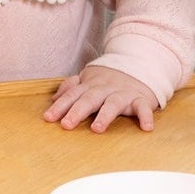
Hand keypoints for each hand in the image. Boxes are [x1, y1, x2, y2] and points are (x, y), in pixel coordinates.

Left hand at [44, 65, 161, 131]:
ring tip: (97, 128)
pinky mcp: (141, 99)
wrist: (140, 65)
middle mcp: (105, 89)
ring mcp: (123, 94)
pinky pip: (143, 108)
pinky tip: (146, 127)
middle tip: (66, 124)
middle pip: (90, 99)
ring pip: (113, 103)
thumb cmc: (110, 79)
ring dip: (105, 115)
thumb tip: (54, 98)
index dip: (60, 106)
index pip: (72, 95)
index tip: (48, 118)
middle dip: (78, 111)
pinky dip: (146, 116)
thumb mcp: (88, 79)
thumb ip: (71, 87)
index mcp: (90, 86)